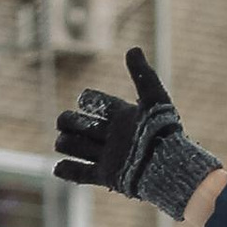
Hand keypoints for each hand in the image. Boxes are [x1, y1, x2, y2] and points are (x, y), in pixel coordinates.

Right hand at [53, 48, 222, 223]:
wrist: (168, 167)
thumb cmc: (163, 131)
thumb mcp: (154, 99)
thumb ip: (142, 75)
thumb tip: (132, 48)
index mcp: (123, 117)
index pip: (98, 104)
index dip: (88, 100)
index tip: (86, 100)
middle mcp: (115, 136)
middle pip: (82, 126)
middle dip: (69, 122)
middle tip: (65, 122)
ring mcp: (110, 157)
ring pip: (79, 148)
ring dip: (66, 143)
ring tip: (62, 141)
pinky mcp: (108, 177)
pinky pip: (83, 174)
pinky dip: (69, 171)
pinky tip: (58, 167)